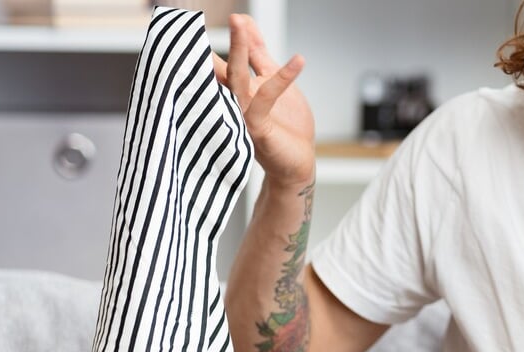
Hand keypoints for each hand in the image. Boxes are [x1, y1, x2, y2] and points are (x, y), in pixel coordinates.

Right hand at [212, 14, 315, 189]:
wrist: (295, 165)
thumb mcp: (274, 82)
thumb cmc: (285, 128)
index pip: (232, 57)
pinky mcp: (256, 127)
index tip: (236, 15)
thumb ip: (259, 57)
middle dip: (226, 40)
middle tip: (231, 16)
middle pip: (225, 64)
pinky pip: (264, 98)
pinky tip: (299, 60)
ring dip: (238, 49)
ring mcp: (243, 113)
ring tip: (240, 23)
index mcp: (241, 88)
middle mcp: (237, 99)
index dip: (235, 36)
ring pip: (236, 77)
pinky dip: (282, 78)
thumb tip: (247, 26)